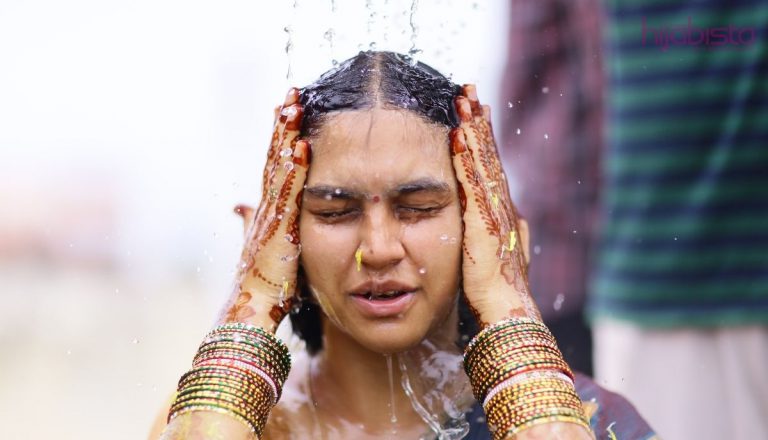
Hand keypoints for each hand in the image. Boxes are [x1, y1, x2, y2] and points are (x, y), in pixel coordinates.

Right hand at [215, 88, 310, 332]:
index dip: (280, 140)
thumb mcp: (259, 249)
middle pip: (274, 159)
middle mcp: (265, 208)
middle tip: (292, 94)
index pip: (274, 168)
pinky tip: (303, 146)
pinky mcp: (278, 228)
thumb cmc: (260, 287)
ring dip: (286, 137)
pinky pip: (288, 191)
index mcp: (266, 212)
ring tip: (295, 106)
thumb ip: (251, 225)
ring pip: (278, 168)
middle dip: (283, 126)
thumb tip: (238, 206)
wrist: (250, 311)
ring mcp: (270, 216)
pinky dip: (294, 167)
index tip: (287, 112)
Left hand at [450, 84, 540, 326]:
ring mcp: (494, 210)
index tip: (476, 114)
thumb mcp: (504, 258)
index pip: (490, 168)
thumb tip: (521, 221)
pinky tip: (457, 135)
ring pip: (482, 161)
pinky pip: (472, 181)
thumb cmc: (499, 294)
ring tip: (463, 100)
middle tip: (469, 91)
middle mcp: (501, 205)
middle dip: (479, 122)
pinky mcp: (482, 220)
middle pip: (488, 155)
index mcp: (501, 213)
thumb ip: (511, 236)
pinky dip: (466, 157)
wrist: (506, 312)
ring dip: (472, 129)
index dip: (483, 140)